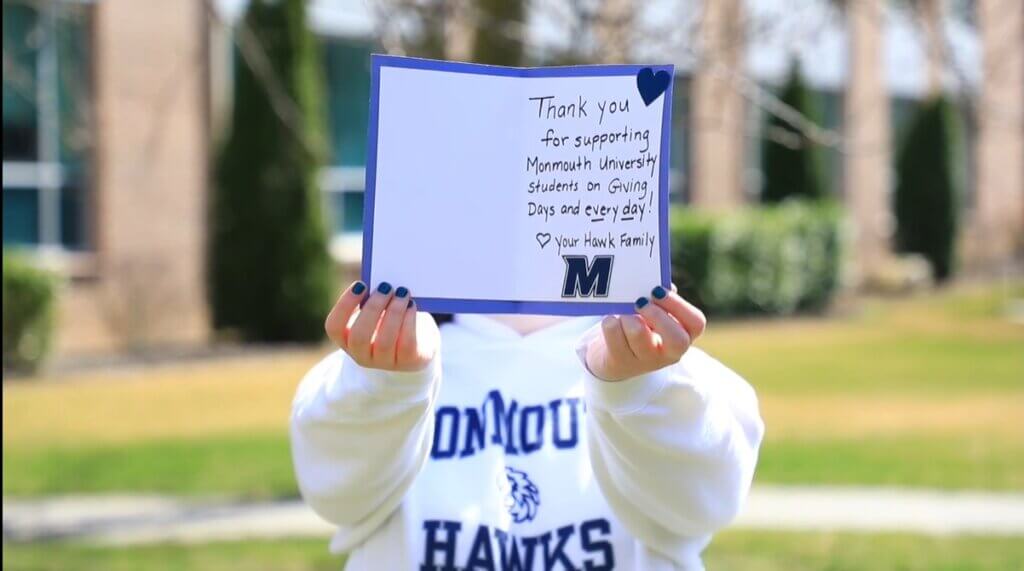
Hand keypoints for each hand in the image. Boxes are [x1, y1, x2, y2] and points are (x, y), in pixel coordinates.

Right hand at [325, 281, 438, 371]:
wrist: (417, 345)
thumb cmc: (390, 320)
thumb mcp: (377, 311)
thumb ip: (373, 299)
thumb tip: (380, 283)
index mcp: (346, 339)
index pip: (334, 327)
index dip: (345, 305)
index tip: (360, 285)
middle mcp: (361, 355)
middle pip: (359, 336)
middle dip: (373, 308)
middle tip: (385, 287)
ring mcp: (384, 362)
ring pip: (384, 341)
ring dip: (394, 312)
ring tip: (402, 292)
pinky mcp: (407, 362)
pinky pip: (406, 344)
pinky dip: (409, 321)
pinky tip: (411, 305)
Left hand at [585, 285, 706, 381]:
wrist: (613, 355)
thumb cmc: (640, 325)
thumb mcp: (654, 313)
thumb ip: (660, 298)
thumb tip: (664, 285)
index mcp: (683, 335)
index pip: (695, 322)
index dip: (678, 304)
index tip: (657, 291)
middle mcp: (669, 353)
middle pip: (677, 340)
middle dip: (657, 315)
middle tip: (640, 302)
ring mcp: (645, 361)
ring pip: (639, 334)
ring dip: (628, 316)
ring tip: (622, 311)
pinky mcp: (621, 363)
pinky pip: (614, 336)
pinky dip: (610, 322)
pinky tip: (610, 320)